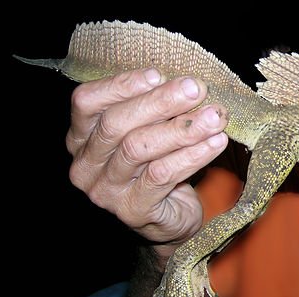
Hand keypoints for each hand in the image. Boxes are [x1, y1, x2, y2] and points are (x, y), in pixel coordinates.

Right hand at [67, 68, 228, 258]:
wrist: (171, 220)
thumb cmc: (159, 167)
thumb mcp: (150, 133)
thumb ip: (155, 110)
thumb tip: (187, 83)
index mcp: (82, 138)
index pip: (86, 103)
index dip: (121, 85)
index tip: (158, 74)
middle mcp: (85, 165)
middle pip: (116, 124)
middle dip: (160, 102)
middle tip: (196, 89)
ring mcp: (106, 191)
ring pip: (140, 149)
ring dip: (183, 129)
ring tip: (215, 116)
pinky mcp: (133, 210)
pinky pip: (163, 175)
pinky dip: (192, 155)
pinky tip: (216, 142)